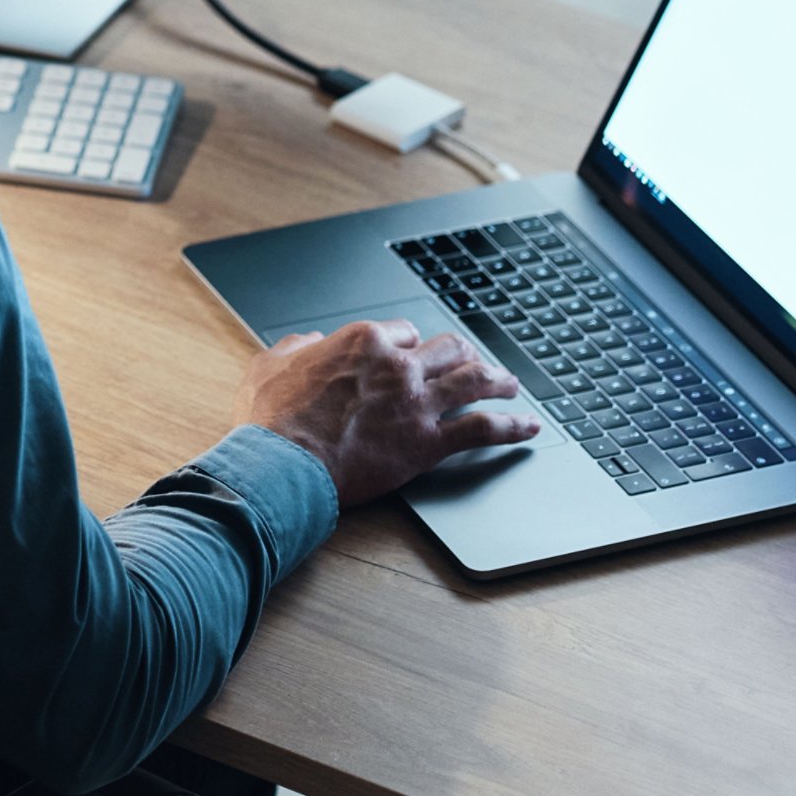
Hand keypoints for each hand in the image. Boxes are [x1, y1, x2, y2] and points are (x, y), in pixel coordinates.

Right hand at [233, 319, 540, 505]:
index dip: (411, 343)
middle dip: (464, 353)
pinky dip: (511, 427)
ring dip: (499, 380)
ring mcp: (417, 403)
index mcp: (363, 342)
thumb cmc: (271, 419)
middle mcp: (398, 366)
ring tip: (511, 385)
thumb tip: (308, 342)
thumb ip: (294, 348)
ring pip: (474, 380)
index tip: (413, 354)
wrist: (283, 464)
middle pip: (448, 348)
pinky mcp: (428, 442)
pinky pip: (483, 429)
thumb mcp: (268, 366)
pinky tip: (527, 428)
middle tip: (473, 361)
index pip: (404, 331)